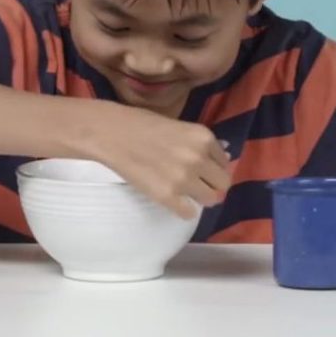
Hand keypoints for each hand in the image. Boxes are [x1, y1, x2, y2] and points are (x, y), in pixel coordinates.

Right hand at [89, 103, 230, 218]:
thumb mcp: (178, 126)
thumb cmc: (141, 123)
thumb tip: (222, 156)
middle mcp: (198, 158)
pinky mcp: (166, 196)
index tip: (202, 170)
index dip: (214, 167)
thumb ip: (199, 143)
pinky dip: (183, 209)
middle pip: (222, 184)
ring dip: (199, 198)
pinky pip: (188, 213)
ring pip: (210, 200)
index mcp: (203, 137)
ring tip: (183, 192)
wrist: (110, 133)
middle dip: (211, 184)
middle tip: (196, 183)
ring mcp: (183, 179)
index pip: (225, 163)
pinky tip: (173, 201)